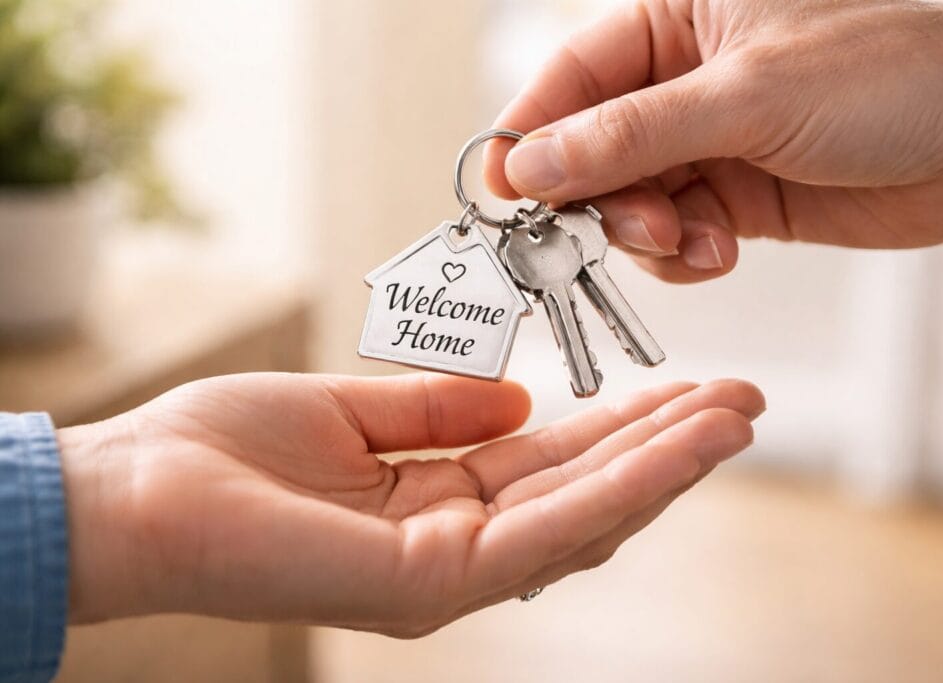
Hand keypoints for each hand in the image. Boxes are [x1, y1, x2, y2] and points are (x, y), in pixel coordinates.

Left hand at [57, 372, 763, 635]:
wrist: (136, 493)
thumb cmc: (223, 454)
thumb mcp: (350, 411)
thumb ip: (437, 409)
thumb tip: (521, 399)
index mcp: (437, 502)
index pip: (553, 465)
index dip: (623, 427)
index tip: (685, 389)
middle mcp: (456, 545)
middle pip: (584, 492)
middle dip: (667, 447)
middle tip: (742, 403)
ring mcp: (449, 574)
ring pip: (585, 517)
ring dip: (664, 466)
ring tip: (734, 419)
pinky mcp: (432, 583)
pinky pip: (545, 529)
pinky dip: (617, 487)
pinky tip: (676, 449)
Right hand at [484, 0, 942, 282]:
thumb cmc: (894, 76)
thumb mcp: (747, 96)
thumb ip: (632, 134)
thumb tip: (532, 163)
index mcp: (676, 19)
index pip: (572, 78)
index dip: (530, 135)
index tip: (504, 191)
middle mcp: (683, 81)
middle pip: (591, 150)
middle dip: (596, 199)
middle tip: (614, 232)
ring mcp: (710, 143)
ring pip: (630, 202)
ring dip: (647, 235)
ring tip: (693, 240)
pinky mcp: (737, 198)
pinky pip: (676, 237)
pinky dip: (686, 256)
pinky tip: (720, 250)